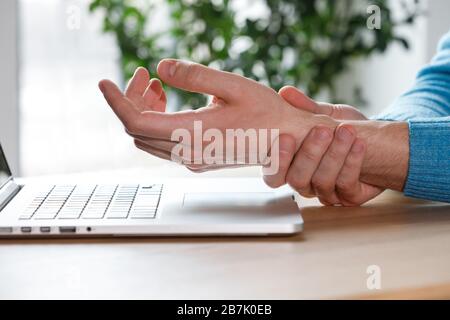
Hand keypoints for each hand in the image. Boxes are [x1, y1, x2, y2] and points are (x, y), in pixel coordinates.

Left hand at [99, 60, 338, 171]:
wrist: (287, 141)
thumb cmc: (267, 114)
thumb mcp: (232, 86)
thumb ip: (194, 76)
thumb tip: (161, 68)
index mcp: (192, 134)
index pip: (135, 122)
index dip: (116, 102)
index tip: (105, 82)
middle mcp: (187, 152)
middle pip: (137, 129)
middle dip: (131, 99)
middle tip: (144, 75)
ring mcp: (191, 159)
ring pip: (148, 136)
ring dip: (144, 109)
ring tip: (157, 85)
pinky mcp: (196, 158)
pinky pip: (162, 141)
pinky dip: (157, 120)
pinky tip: (169, 101)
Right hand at [263, 87, 383, 205]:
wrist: (378, 143)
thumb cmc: (344, 130)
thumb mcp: (325, 116)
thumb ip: (305, 108)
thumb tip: (285, 92)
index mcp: (292, 166)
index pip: (273, 175)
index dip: (276, 161)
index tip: (286, 137)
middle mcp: (306, 183)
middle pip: (297, 179)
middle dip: (310, 154)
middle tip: (323, 130)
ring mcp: (327, 193)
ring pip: (322, 181)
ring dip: (335, 154)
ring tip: (346, 131)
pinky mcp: (349, 197)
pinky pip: (346, 185)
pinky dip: (352, 162)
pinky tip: (359, 144)